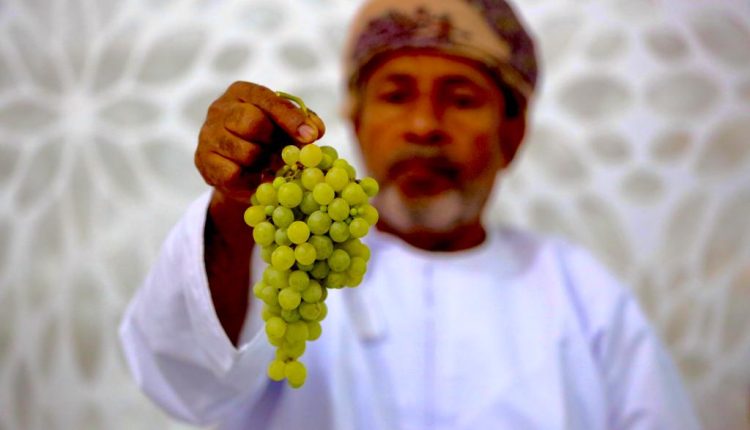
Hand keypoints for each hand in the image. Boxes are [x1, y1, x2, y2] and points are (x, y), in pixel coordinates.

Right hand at [195, 81, 325, 204]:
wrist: (235, 169)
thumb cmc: (264, 140)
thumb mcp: (285, 126)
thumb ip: (303, 123)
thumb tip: (315, 130)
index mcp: (242, 92)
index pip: (268, 99)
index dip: (291, 118)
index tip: (311, 137)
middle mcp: (220, 108)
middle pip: (253, 123)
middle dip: (274, 143)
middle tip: (285, 156)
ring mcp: (208, 133)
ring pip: (245, 151)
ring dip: (264, 163)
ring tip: (269, 166)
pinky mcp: (203, 160)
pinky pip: (233, 173)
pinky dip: (251, 179)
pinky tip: (256, 177)